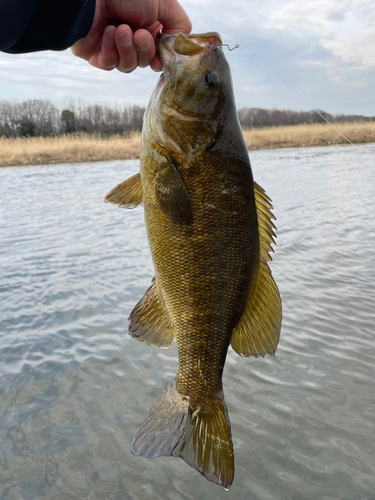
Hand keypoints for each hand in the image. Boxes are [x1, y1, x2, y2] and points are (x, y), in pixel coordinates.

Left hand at [71, 0, 190, 72]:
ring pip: (128, 66)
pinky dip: (111, 50)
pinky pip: (110, 64)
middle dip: (144, 50)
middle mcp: (130, 35)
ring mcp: (112, 46)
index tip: (161, 59)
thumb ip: (180, 25)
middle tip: (139, 33)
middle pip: (145, 61)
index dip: (160, 58)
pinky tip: (107, 33)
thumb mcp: (164, 4)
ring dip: (127, 49)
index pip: (158, 52)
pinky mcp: (95, 54)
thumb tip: (179, 48)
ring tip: (120, 29)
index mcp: (146, 23)